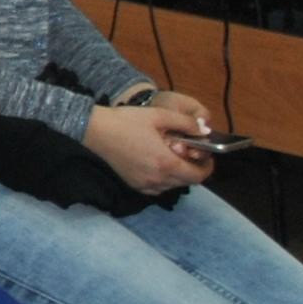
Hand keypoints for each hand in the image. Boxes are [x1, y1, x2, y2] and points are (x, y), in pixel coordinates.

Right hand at [84, 97, 212, 194]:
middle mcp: (157, 179)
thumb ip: (186, 124)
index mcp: (166, 163)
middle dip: (193, 169)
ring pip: (172, 186)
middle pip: (186, 182)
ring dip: (178, 175)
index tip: (207, 158)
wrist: (95, 130)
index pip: (197, 176)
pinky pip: (157, 188)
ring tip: (172, 157)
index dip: (207, 168)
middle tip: (190, 153)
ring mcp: (144, 184)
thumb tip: (205, 131)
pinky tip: (158, 165)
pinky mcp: (133, 184)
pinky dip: (164, 180)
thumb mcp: (160, 115)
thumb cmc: (126, 121)